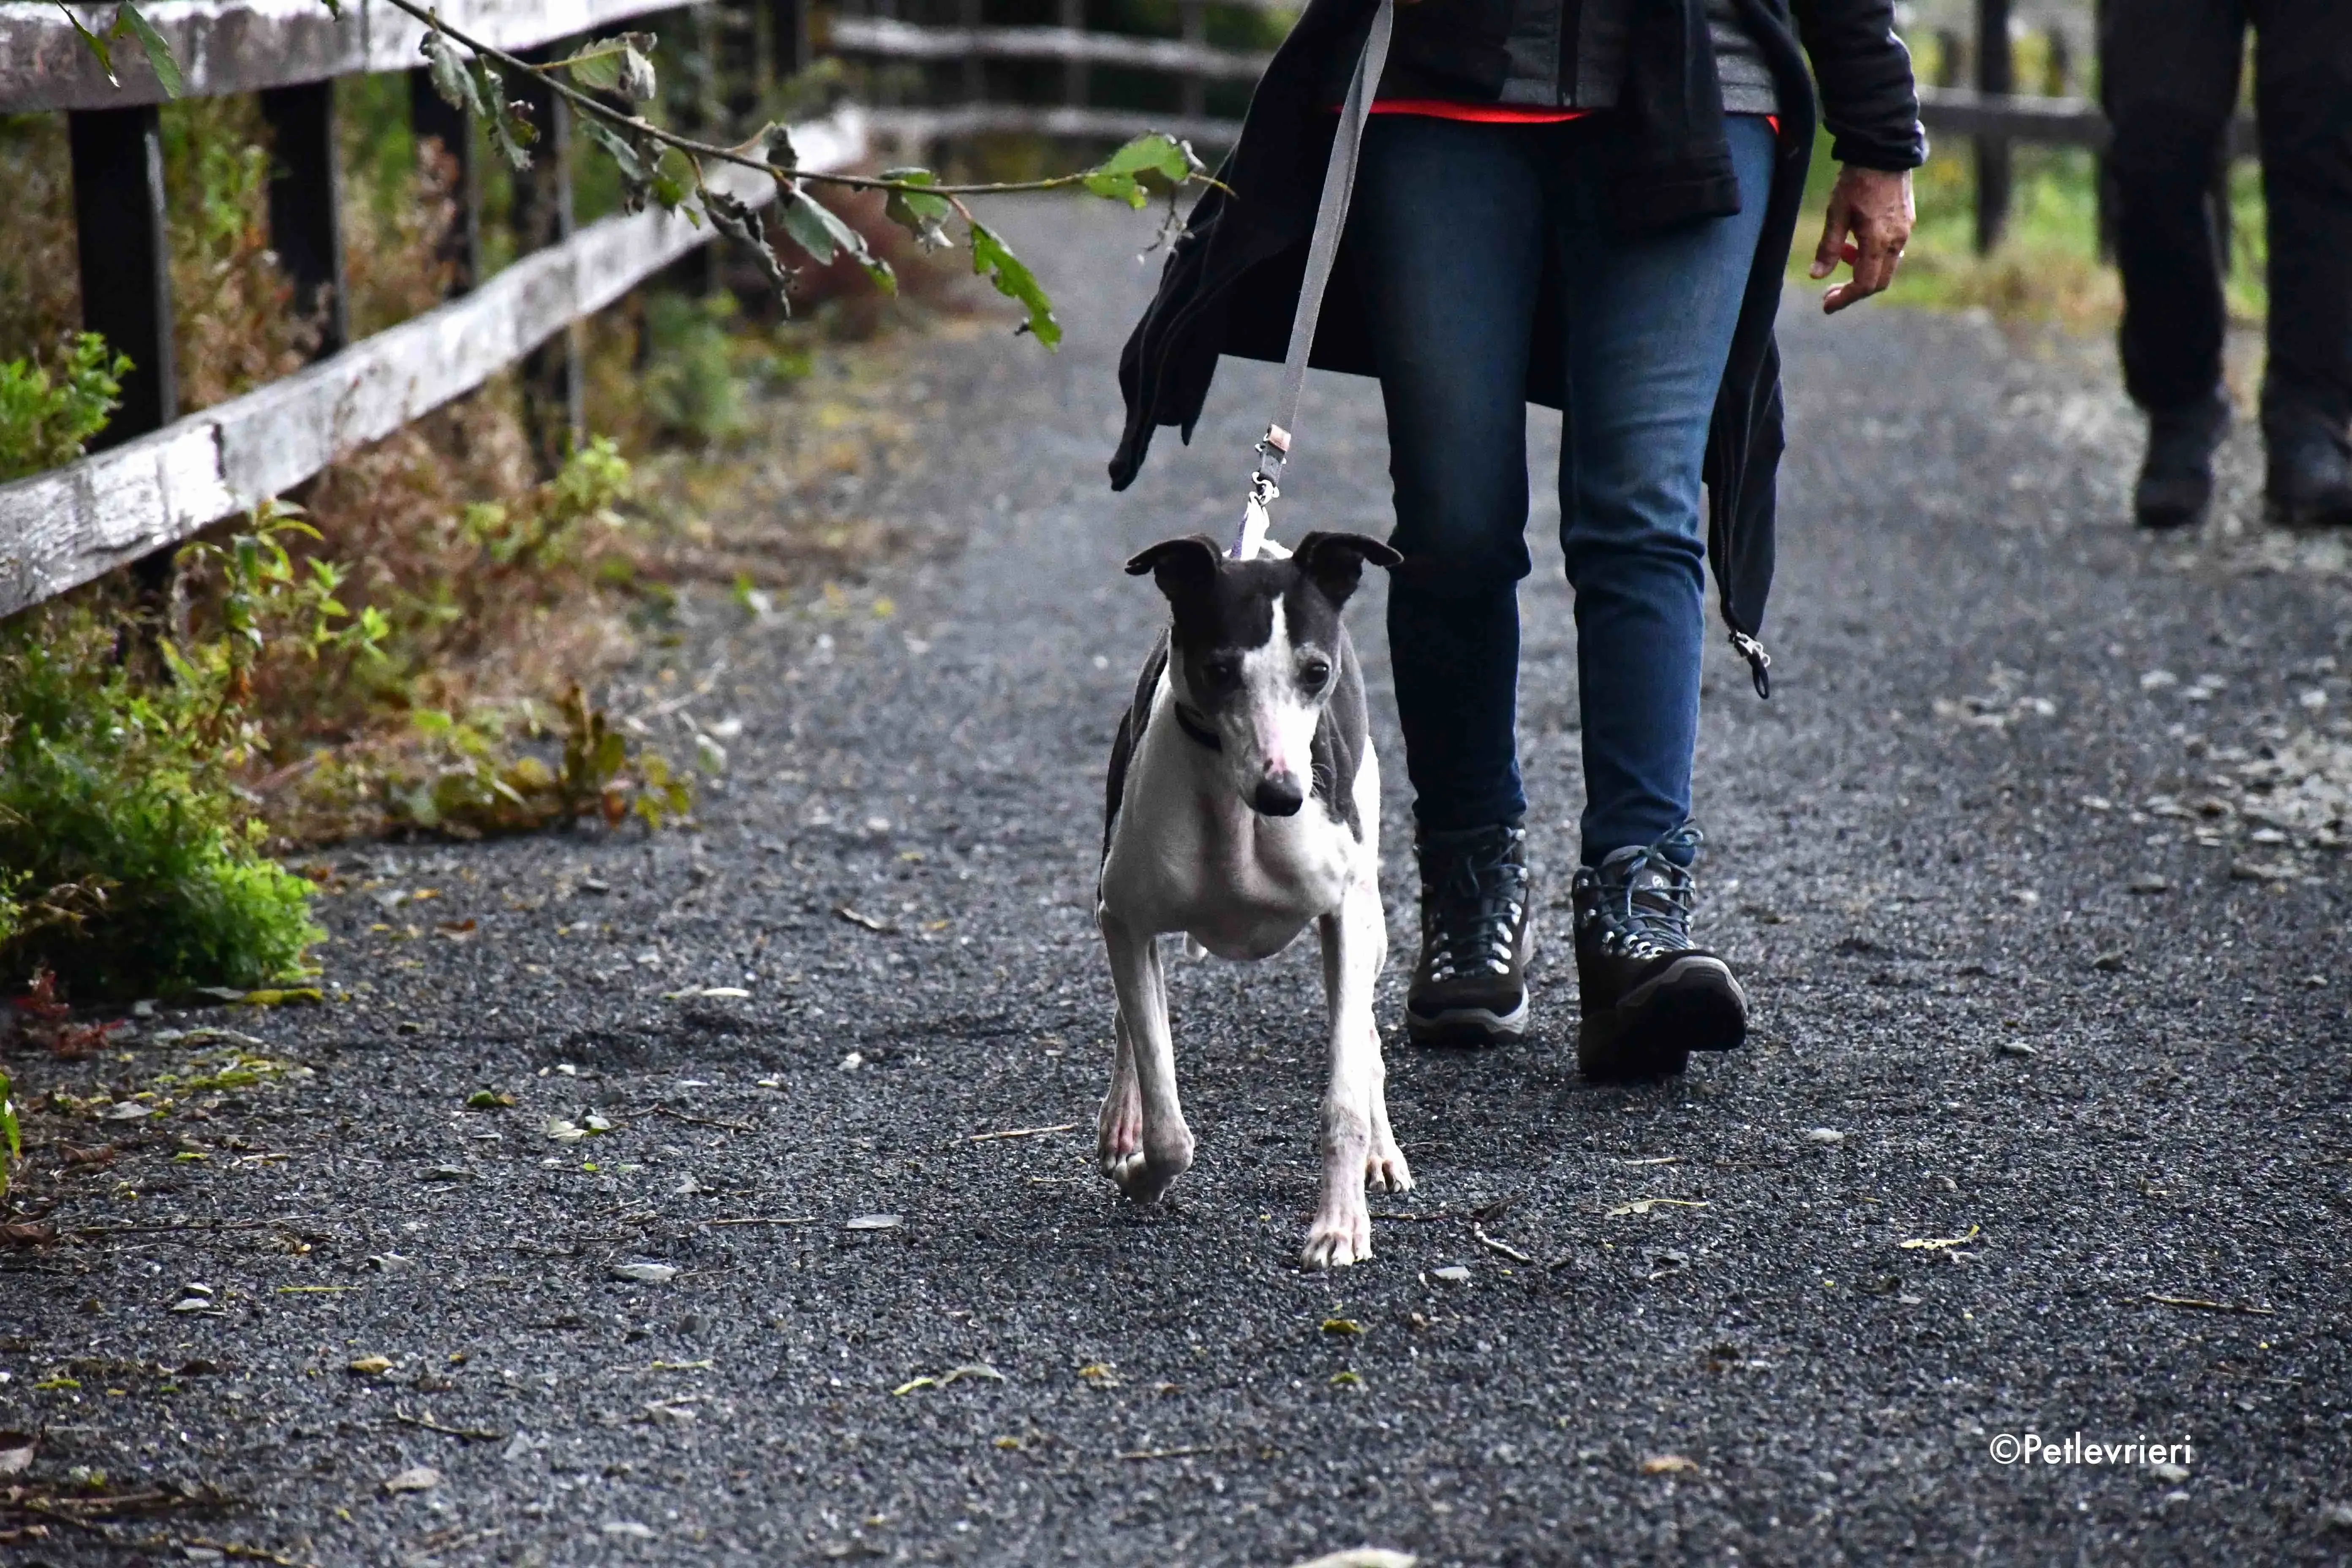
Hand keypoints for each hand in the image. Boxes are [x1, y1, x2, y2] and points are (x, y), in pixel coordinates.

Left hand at [1809, 165, 1913, 313]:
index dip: (1845, 299)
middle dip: (1853, 291)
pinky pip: (1891, 251)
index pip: (1865, 284)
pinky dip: (1872, 256)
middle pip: (1878, 281)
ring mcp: (1905, 232)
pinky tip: (1855, 244)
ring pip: (1886, 267)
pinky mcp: (1907, 222)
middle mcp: (1897, 240)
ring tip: (1841, 258)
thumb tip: (1816, 276)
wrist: (1883, 150)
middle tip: (1829, 293)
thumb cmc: (1856, 179)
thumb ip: (1829, 247)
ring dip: (1862, 272)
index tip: (1826, 305)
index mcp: (1879, 240)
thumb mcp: (1836, 213)